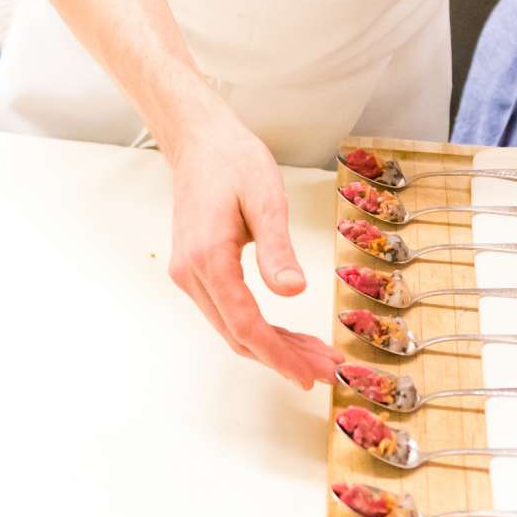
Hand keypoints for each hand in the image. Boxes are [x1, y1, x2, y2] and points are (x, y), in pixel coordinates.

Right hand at [163, 97, 335, 390]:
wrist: (199, 141)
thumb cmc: (232, 161)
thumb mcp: (265, 198)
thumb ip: (277, 248)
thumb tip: (293, 292)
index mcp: (208, 258)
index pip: (245, 325)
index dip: (279, 355)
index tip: (309, 374)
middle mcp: (191, 273)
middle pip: (238, 335)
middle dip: (283, 358)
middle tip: (325, 369)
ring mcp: (190, 275)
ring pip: (233, 328)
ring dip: (273, 347)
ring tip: (315, 356)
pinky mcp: (197, 271)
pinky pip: (228, 312)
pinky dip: (259, 329)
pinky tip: (288, 335)